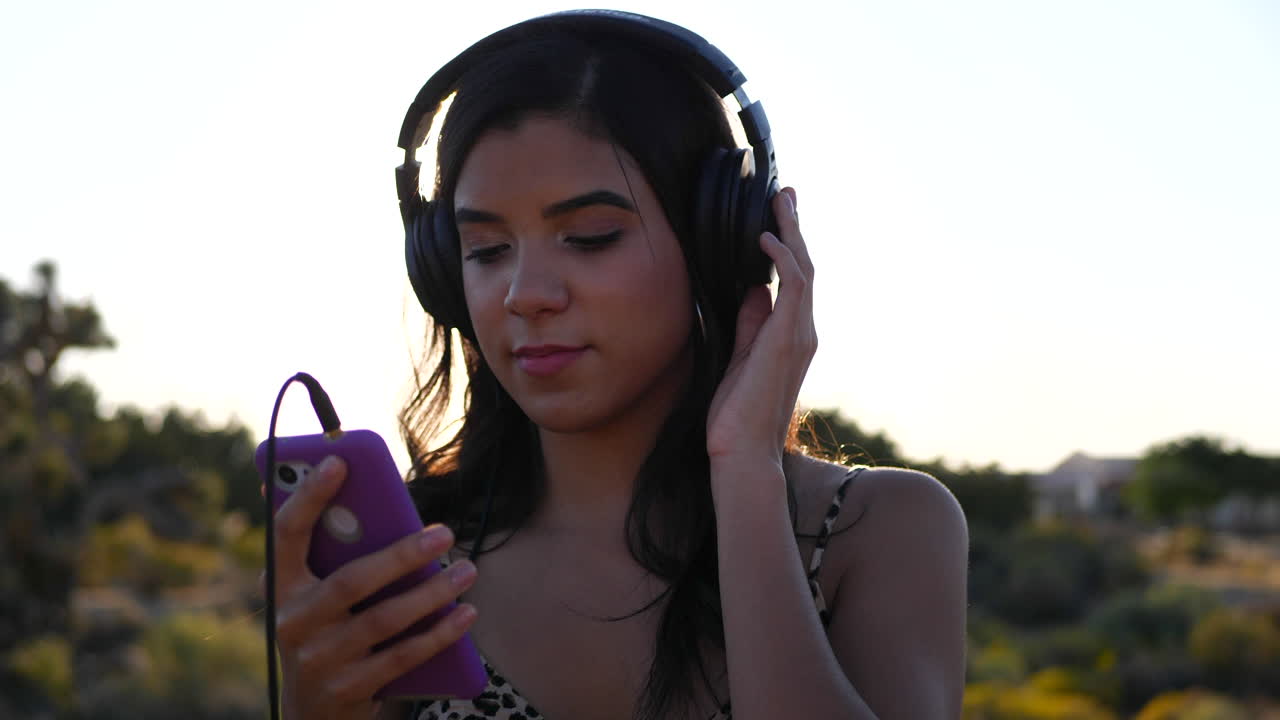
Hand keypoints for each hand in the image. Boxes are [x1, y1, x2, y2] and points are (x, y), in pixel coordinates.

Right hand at [266, 457, 478, 719]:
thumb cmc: (328, 632)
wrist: (314, 715)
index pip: (286, 533)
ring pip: (383, 620)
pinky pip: (401, 657)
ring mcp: (317, 660)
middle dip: (402, 554)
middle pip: (351, 581)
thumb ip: (336, 555)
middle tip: (445, 532)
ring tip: (467, 571)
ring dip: (432, 592)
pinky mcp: (346, 690)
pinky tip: (465, 614)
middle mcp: (291, 622)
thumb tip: (371, 498)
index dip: (309, 496)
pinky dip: (438, 634)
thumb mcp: (318, 595)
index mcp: (280, 586)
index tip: (339, 461)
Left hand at [705, 187, 815, 473]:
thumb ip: (750, 324)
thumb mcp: (740, 358)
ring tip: (779, 202)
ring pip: (803, 271)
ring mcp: (799, 336)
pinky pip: (793, 288)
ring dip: (791, 233)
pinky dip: (782, 259)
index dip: (789, 245)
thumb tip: (753, 291)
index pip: (795, 280)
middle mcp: (803, 332)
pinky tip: (765, 238)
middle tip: (786, 194)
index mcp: (792, 336)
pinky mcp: (787, 340)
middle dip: (794, 228)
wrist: (742, 453)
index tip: (777, 216)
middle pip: (804, 267)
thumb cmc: (737, 416)